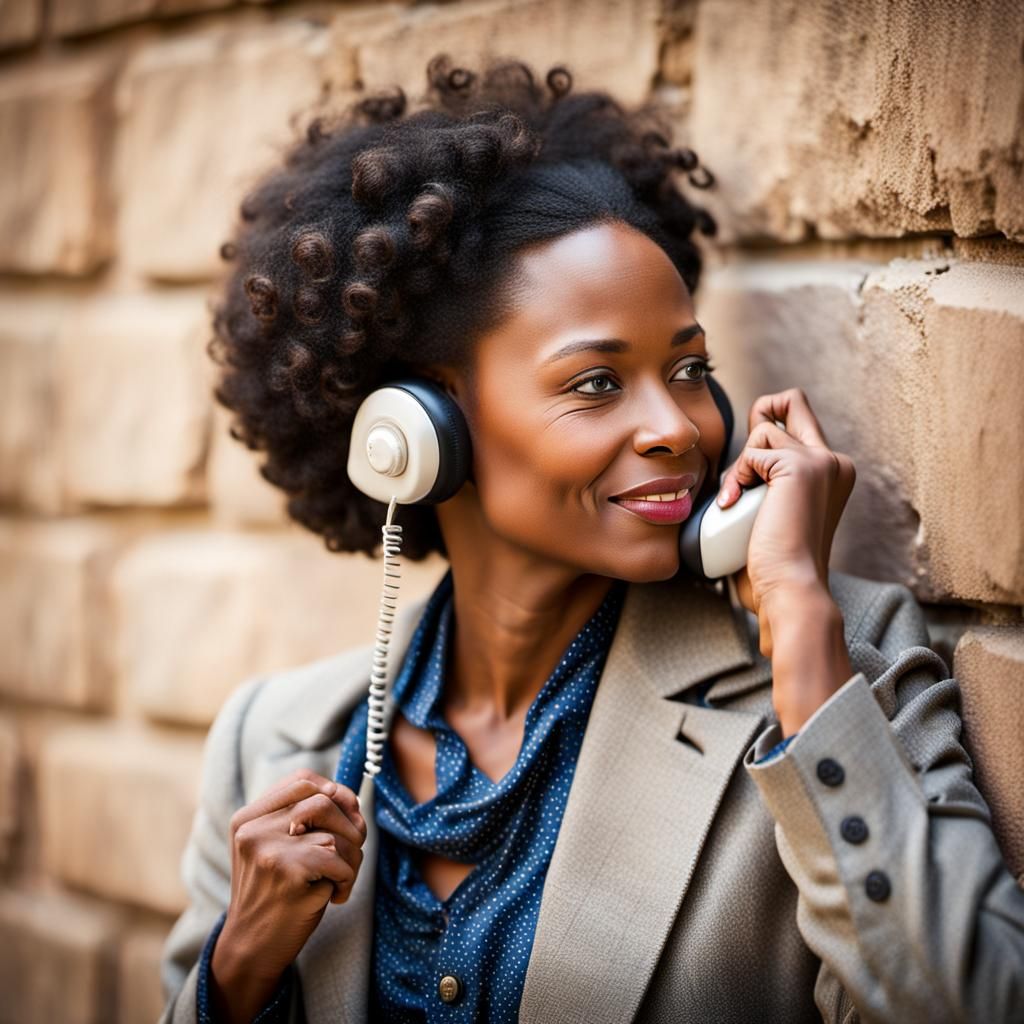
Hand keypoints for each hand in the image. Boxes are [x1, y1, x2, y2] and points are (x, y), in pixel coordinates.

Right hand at [215, 769, 367, 987]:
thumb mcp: (272, 850)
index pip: (302, 780)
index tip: (348, 814)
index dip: (335, 791)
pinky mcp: (286, 871)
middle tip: (353, 851)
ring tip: (341, 878)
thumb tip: (349, 797)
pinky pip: (338, 860)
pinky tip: (335, 896)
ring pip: (335, 834)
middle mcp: (253, 829)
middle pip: (324, 801)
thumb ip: (301, 819)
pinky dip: (347, 879)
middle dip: (351, 825)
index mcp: (248, 818)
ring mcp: (267, 849)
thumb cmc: (274, 895)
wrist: (251, 948)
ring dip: (353, 858)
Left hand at [715, 388, 855, 655]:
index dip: (763, 432)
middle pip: (791, 400)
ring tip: (738, 505)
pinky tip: (735, 507)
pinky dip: (734, 479)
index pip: (796, 422)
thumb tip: (738, 463)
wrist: (788, 589)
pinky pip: (750, 453)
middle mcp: (834, 461)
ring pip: (762, 430)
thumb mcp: (771, 511)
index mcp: (832, 473)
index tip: (746, 472)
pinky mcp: (801, 465)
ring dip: (739, 466)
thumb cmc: (773, 565)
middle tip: (746, 458)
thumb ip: (766, 481)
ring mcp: (821, 460)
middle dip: (760, 414)